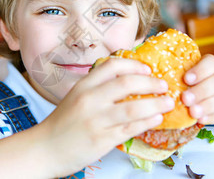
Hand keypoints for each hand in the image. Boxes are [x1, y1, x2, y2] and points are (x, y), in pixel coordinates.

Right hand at [39, 58, 174, 176]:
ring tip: (168, 102)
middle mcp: (90, 99)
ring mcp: (97, 120)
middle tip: (164, 85)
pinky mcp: (102, 139)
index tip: (147, 68)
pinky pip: (131, 128)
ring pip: (134, 108)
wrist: (45, 149)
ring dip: (156, 104)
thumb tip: (129, 80)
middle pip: (127, 83)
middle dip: (151, 82)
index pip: (112, 65)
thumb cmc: (63, 123)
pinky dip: (147, 122)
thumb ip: (98, 88)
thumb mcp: (76, 97)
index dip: (134, 64)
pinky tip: (157, 118)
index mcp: (83, 85)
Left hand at [182, 54, 213, 127]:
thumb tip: (156, 76)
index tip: (186, 79)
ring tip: (193, 111)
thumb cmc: (203, 84)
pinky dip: (211, 117)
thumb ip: (182, 73)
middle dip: (201, 91)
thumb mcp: (197, 75)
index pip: (211, 63)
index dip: (199, 71)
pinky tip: (201, 119)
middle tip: (185, 98)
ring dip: (206, 106)